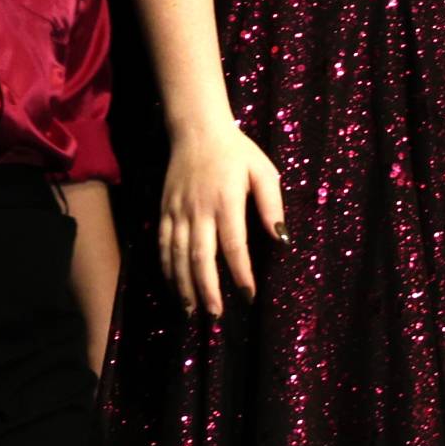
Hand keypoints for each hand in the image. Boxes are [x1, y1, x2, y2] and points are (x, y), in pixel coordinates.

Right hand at [158, 125, 284, 317]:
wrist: (196, 129)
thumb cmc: (237, 151)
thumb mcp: (263, 171)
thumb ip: (272, 205)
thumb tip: (282, 240)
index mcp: (226, 200)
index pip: (234, 245)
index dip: (241, 273)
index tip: (249, 295)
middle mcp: (199, 209)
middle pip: (201, 257)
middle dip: (208, 289)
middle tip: (215, 316)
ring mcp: (178, 211)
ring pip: (178, 255)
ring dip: (184, 286)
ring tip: (193, 311)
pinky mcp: (164, 211)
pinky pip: (163, 245)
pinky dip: (167, 269)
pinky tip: (174, 287)